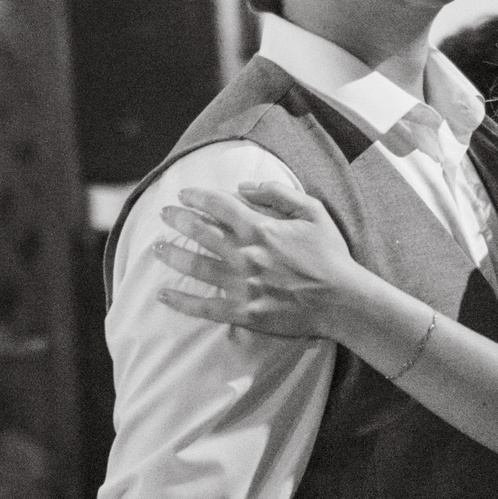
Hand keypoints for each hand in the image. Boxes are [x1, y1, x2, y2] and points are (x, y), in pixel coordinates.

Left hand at [153, 181, 363, 342]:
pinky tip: (163, 295)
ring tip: (156, 249)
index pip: (218, 206)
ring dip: (173, 256)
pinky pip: (205, 307)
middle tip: (162, 215)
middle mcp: (245, 254)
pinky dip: (181, 301)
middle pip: (201, 233)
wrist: (342, 301)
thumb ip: (277, 193)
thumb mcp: (312, 210)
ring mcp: (242, 285)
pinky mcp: (244, 312)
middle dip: (178, 221)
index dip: (197, 197)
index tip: (182, 194)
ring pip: (197, 267)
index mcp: (260, 228)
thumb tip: (243, 186)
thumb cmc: (330, 254)